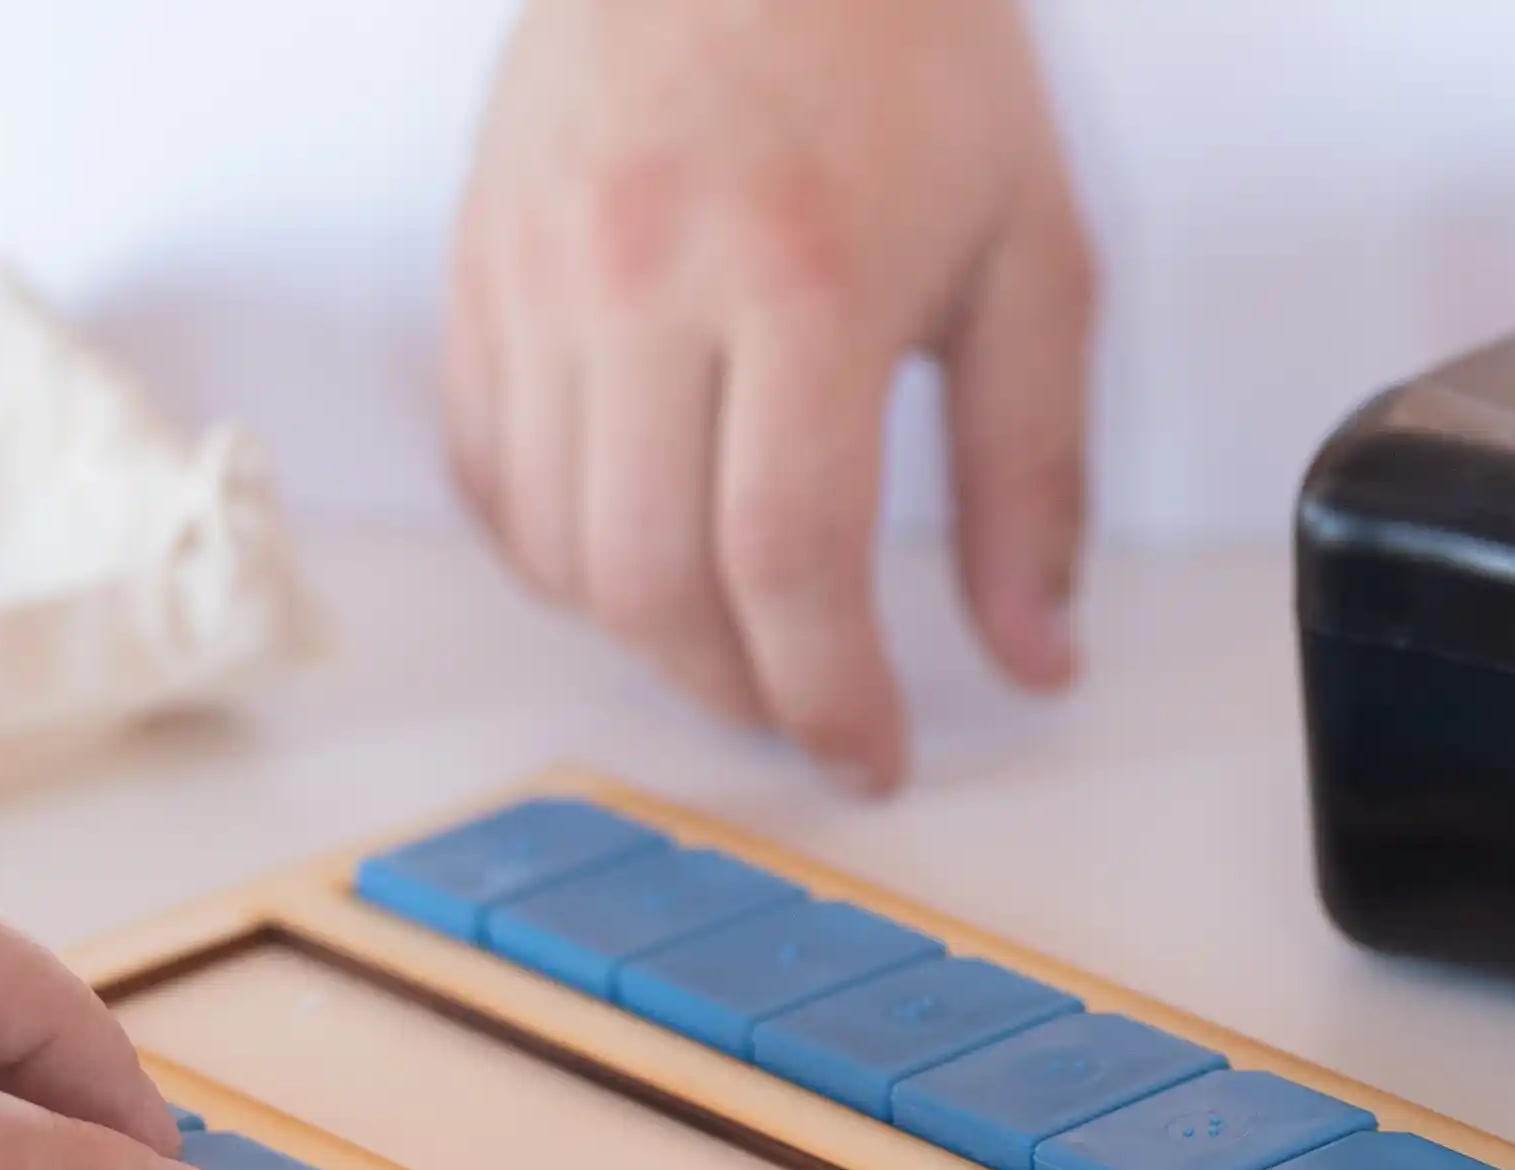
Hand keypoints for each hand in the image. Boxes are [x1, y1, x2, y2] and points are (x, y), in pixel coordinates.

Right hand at [442, 0, 1095, 791]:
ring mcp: (539, 269)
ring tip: (735, 638)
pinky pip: (488, 467)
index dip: (828, 695)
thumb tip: (1035, 649)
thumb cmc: (899, 37)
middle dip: (737, 692)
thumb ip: (1033, 470)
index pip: (788, 562)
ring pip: (555, 545)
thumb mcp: (1029, 249)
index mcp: (799, 276)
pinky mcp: (479, 260)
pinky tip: (636, 546)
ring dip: (648, 635)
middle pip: (652, 580)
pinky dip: (556, 548)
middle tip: (806, 712)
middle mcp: (644, 275)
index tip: (867, 752)